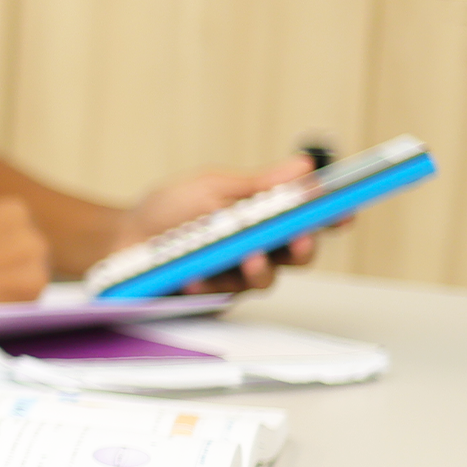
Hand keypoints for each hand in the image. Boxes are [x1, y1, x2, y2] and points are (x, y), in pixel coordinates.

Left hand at [118, 157, 337, 292]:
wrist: (122, 238)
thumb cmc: (168, 210)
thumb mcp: (211, 187)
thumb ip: (257, 184)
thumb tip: (303, 167)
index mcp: (264, 218)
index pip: (308, 219)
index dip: (332, 216)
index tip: (344, 209)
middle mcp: (259, 250)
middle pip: (298, 255)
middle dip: (304, 246)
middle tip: (300, 237)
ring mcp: (236, 277)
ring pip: (266, 280)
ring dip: (259, 268)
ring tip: (248, 256)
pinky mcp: (212, 299)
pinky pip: (218, 295)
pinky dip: (205, 282)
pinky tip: (190, 273)